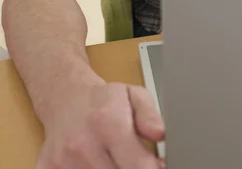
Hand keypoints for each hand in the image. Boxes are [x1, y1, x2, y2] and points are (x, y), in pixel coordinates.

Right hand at [36, 81, 164, 168]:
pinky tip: (100, 165)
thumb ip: (150, 116)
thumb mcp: (135, 96)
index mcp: (108, 123)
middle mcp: (84, 145)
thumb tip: (160, 134)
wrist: (65, 98)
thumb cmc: (104, 100)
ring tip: (120, 162)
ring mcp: (64, 162)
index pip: (138, 165)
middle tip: (140, 163)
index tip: (160, 165)